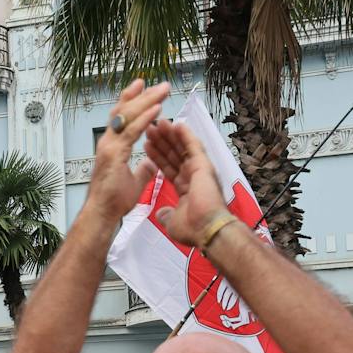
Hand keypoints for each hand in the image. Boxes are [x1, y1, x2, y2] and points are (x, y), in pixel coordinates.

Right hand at [88, 79, 170, 222]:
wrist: (101, 213)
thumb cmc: (112, 200)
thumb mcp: (133, 181)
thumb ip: (142, 169)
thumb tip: (150, 164)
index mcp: (112, 146)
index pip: (122, 117)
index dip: (132, 100)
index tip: (143, 87)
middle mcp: (108, 142)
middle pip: (125, 111)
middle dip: (143, 95)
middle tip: (160, 84)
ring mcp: (110, 146)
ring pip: (128, 116)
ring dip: (147, 101)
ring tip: (162, 90)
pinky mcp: (114, 154)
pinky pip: (132, 131)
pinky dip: (145, 118)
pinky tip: (157, 109)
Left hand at [144, 118, 233, 247]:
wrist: (206, 229)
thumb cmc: (193, 228)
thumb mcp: (173, 222)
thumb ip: (167, 215)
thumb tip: (162, 214)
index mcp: (186, 187)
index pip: (168, 167)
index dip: (157, 157)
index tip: (147, 145)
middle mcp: (193, 176)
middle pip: (174, 155)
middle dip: (162, 142)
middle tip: (150, 129)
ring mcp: (200, 170)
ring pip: (182, 148)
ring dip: (170, 136)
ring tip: (158, 123)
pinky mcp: (204, 165)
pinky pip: (194, 146)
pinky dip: (185, 135)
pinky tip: (177, 124)